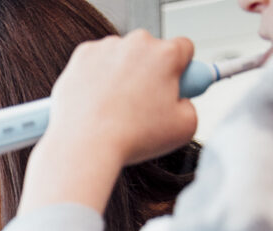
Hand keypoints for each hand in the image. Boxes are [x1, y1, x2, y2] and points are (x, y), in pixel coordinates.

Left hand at [47, 30, 198, 166]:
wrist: (84, 146)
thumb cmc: (132, 139)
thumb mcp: (184, 128)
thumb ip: (190, 106)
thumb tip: (181, 99)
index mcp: (167, 54)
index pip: (183, 49)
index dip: (180, 69)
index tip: (173, 84)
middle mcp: (137, 42)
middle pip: (150, 51)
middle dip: (149, 72)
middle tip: (140, 104)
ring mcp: (107, 47)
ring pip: (121, 56)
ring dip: (121, 74)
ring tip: (114, 109)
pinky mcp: (81, 56)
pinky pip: (96, 63)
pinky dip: (96, 78)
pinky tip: (96, 102)